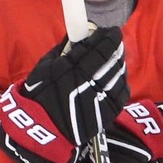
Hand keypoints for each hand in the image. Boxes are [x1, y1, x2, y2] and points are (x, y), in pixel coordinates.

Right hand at [0, 28, 129, 162]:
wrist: (42, 131)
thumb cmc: (39, 96)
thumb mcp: (45, 68)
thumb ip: (66, 50)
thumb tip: (81, 34)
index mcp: (73, 72)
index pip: (100, 49)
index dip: (108, 37)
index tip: (111, 30)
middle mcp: (91, 85)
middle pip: (112, 60)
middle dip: (115, 47)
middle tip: (113, 40)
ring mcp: (103, 100)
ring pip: (119, 74)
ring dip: (118, 62)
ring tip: (113, 56)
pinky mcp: (110, 113)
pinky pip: (123, 91)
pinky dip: (121, 80)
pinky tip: (115, 75)